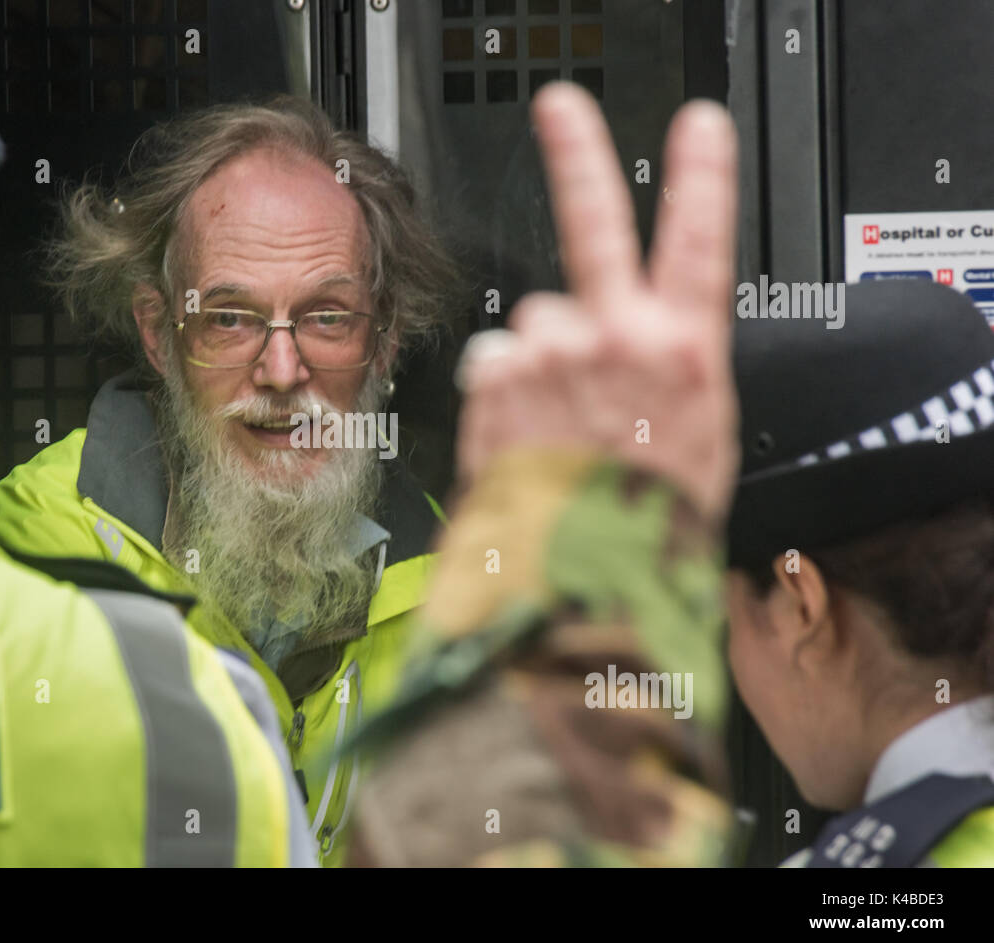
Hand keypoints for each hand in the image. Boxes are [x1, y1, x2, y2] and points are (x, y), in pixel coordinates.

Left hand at [456, 82, 739, 522]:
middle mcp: (618, 339)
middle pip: (594, 222)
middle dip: (578, 154)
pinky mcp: (499, 379)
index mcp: (683, 352)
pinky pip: (495, 361)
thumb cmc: (645, 521)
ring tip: (553, 426)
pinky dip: (501, 390)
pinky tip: (524, 435)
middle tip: (561, 108)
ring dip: (536, 362)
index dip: (701, 176)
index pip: (701, 241)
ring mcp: (553, 356)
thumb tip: (640, 340)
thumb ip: (668, 372)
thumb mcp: (695, 442)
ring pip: (533, 324)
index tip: (697, 127)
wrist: (585, 581)